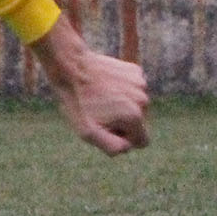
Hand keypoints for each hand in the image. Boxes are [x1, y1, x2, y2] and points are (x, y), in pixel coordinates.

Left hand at [33, 17, 149, 155]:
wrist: (72, 68)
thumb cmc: (78, 103)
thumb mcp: (88, 133)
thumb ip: (112, 146)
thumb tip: (128, 148)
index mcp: (135, 117)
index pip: (142, 142)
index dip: (125, 140)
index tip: (107, 130)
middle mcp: (143, 100)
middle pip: (138, 122)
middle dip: (122, 122)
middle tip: (99, 112)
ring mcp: (141, 83)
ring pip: (134, 104)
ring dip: (121, 105)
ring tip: (100, 97)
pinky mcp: (135, 71)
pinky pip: (132, 89)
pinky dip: (121, 89)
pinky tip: (105, 85)